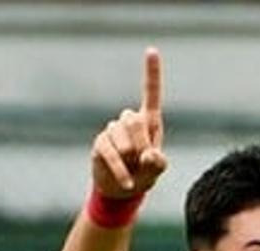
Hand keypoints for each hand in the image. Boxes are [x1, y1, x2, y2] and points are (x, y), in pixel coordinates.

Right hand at [91, 47, 167, 197]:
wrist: (122, 190)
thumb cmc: (144, 174)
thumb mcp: (157, 170)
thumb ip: (158, 163)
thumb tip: (148, 155)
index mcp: (149, 121)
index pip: (151, 92)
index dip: (151, 71)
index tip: (151, 50)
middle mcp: (129, 121)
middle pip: (134, 121)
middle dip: (141, 144)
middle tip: (143, 163)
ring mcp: (113, 131)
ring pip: (121, 138)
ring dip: (130, 159)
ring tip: (134, 172)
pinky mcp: (100, 144)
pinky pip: (111, 154)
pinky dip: (121, 171)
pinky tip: (128, 183)